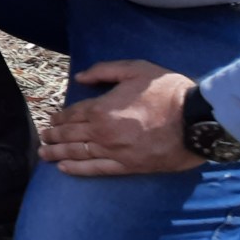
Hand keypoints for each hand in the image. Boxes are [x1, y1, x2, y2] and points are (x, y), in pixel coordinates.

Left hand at [39, 59, 203, 175]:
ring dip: (57, 153)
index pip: (72, 114)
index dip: (59, 118)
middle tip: (42, 137)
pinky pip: (96, 169)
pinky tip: (63, 169)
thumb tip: (79, 78)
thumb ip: (104, 71)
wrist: (196, 121)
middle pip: (70, 135)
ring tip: (44, 154)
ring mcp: (113, 151)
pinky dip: (77, 169)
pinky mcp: (127, 166)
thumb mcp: (135, 69)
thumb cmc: (167, 92)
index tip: (51, 120)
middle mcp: (102, 132)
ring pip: (78, 153)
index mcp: (102, 108)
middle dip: (53, 136)